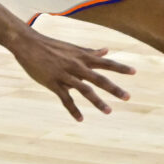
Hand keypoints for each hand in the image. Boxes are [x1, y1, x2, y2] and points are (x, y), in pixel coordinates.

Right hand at [13, 32, 134, 120]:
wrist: (29, 45)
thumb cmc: (52, 46)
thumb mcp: (73, 48)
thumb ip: (91, 52)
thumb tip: (107, 50)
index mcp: (82, 57)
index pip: (105, 62)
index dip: (120, 67)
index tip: (134, 72)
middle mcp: (77, 66)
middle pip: (99, 78)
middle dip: (114, 88)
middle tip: (128, 97)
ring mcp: (65, 75)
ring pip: (84, 90)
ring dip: (97, 101)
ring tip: (109, 111)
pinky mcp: (53, 83)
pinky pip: (65, 99)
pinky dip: (73, 110)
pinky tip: (81, 119)